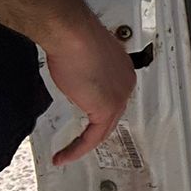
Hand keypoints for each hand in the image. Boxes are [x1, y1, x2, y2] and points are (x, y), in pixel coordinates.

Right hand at [44, 17, 137, 164]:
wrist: (72, 34)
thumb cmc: (74, 38)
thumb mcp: (80, 57)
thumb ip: (83, 71)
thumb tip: (75, 74)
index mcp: (122, 71)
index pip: (112, 99)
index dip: (94, 112)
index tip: (80, 122)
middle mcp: (125, 83)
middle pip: (110, 117)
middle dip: (91, 133)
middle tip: (75, 145)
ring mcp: (119, 96)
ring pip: (103, 130)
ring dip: (83, 145)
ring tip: (67, 154)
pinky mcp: (107, 108)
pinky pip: (93, 137)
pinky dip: (78, 149)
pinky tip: (65, 156)